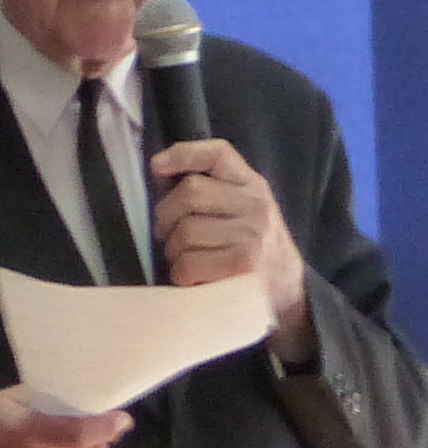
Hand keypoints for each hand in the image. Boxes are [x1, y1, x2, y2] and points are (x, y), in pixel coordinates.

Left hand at [151, 138, 312, 356]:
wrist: (289, 294)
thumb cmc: (253, 249)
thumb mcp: (243, 211)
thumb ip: (212, 192)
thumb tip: (159, 173)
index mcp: (253, 186)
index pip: (219, 153)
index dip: (184, 153)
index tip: (157, 166)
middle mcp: (256, 206)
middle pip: (189, 193)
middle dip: (166, 217)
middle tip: (170, 235)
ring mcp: (251, 235)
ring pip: (184, 231)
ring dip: (174, 251)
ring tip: (189, 260)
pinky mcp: (243, 265)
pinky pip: (188, 263)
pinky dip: (181, 275)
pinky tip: (195, 278)